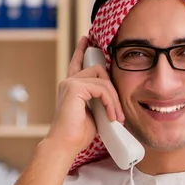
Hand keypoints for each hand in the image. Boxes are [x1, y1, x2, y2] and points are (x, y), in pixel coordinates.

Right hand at [46, 36, 124, 156]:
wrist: (66, 144)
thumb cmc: (78, 134)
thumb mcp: (94, 114)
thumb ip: (100, 101)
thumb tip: (113, 99)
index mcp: (72, 88)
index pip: (78, 63)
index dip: (83, 50)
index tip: (88, 39)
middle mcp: (69, 82)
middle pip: (98, 69)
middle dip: (113, 90)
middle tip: (118, 113)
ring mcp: (70, 83)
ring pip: (103, 79)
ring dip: (114, 99)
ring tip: (116, 117)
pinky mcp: (74, 87)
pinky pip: (101, 88)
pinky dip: (110, 102)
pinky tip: (111, 116)